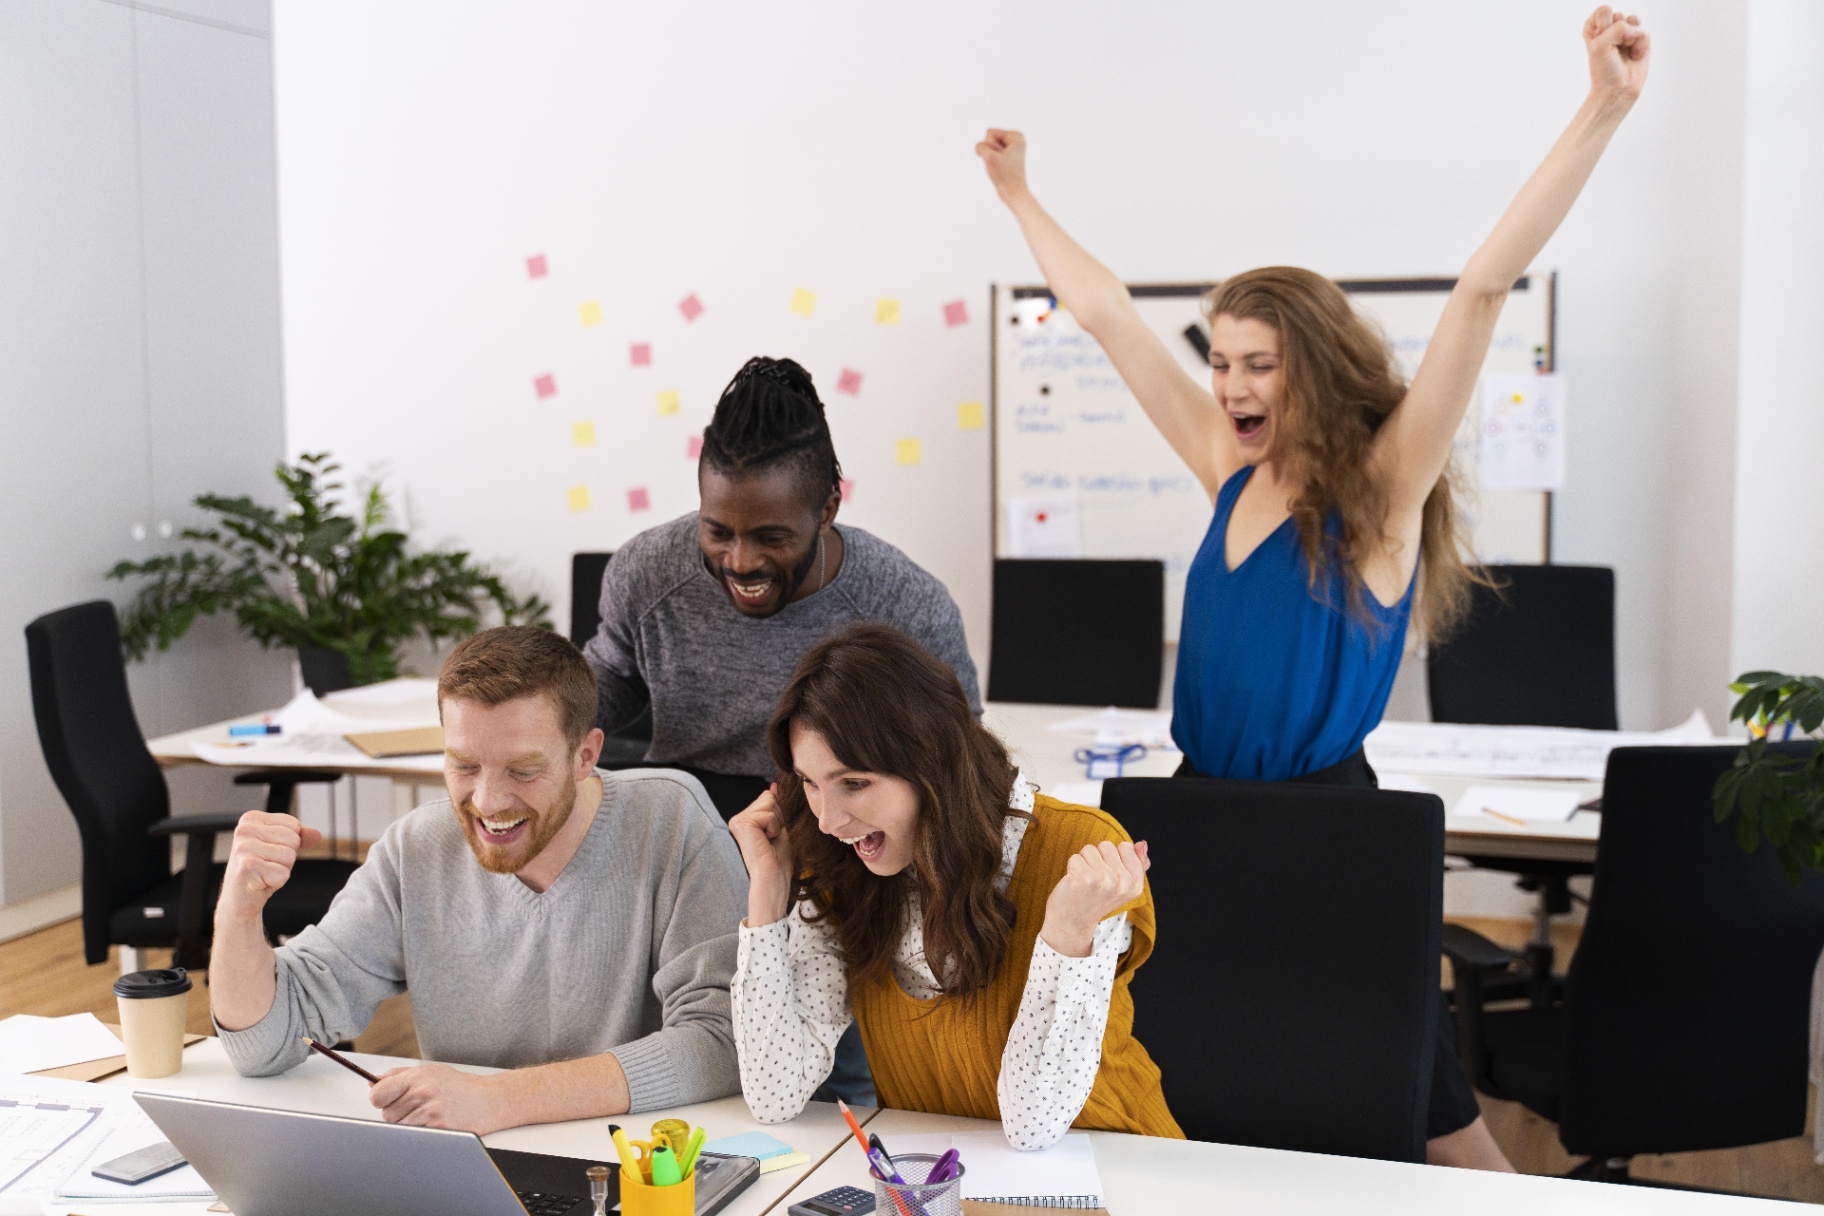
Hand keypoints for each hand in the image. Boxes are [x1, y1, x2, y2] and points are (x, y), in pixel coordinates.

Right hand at [217, 810, 320, 923]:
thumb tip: (316, 835)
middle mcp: (244, 830)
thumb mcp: (281, 848)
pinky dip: (277, 882)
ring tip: (264, 873)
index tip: (270, 853)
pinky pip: (283, 874)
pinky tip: (261, 882)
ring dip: (282, 869)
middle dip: (287, 857)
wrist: (239, 900)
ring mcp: (243, 848)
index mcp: (251, 819)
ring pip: (289, 856)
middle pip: (293, 839)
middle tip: (267, 865)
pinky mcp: (247, 867)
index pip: (294, 825)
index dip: (289, 843)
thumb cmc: (260, 871)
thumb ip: (300, 837)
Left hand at [371, 1063, 511, 1133]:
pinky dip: (421, 1133)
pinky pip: (415, 1136)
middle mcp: (423, 1093)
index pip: (378, 1094)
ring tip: (428, 1115)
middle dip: (397, 1114)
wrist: (490, 1100)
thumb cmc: (460, 1086)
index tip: (384, 1100)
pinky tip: (435, 1124)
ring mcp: (431, 1112)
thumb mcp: (430, 1072)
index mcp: (418, 1077)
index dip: (379, 1099)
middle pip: (387, 1115)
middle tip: (417, 1107)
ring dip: (409, 1125)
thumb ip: (399, 1076)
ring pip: (399, 1128)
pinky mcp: (438, 1128)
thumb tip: (372, 1081)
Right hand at [728, 785, 793, 925]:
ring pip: (769, 803)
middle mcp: (736, 819)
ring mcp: (737, 821)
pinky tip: (766, 842)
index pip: (768, 799)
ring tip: (769, 842)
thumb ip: (775, 808)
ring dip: (777, 824)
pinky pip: (768, 814)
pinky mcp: (741, 824)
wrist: (772, 880)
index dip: (779, 816)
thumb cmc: (778, 861)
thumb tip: (773, 785)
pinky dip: (774, 828)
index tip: (772, 837)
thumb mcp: (779, 828)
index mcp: (743, 821)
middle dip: (778, 818)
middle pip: (769, 798)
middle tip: (772, 840)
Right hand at [975, 128, 1029, 201]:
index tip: (1000, 158)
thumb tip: (980, 147)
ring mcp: (1010, 149)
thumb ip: (980, 145)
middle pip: (988, 138)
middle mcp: (1015, 140)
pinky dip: (990, 161)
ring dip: (989, 158)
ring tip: (1000, 167)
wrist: (1013, 193)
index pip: (989, 132)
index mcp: (1016, 136)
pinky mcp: (1005, 157)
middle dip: (990, 152)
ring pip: (987, 147)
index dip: (990, 146)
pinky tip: (998, 169)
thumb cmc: (1005, 175)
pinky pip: (989, 153)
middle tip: (1000, 164)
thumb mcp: (989, 156)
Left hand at [1040, 840, 1149, 957]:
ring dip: (1084, 862)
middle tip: (1094, 881)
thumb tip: (1142, 843)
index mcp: (1135, 884)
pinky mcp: (1083, 878)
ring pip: (1089, 850)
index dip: (1113, 858)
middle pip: (1107, 846)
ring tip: (1085, 882)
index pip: (1126, 847)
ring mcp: (1104, 880)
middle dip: (1098, 858)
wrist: (1073, 924)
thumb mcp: (1122, 886)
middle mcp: (1122, 883)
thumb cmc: (1096, 900)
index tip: (1108, 876)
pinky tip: (1075, 884)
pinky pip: (1075, 857)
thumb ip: (1136, 864)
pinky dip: (1072, 868)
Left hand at [1584, 7, 1648, 103]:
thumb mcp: (1601, 45)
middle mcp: (1609, 28)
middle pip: (1618, 14)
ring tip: (1623, 51)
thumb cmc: (1604, 69)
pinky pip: (1644, 31)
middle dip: (1616, 33)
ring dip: (1628, 38)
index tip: (1600, 42)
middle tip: (1612, 50)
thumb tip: (1638, 28)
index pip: (1603, 10)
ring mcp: (1625, 32)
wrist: (1618, 89)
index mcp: (1594, 28)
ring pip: (1632, 20)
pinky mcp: (1640, 39)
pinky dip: (1640, 45)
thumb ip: (1618, 28)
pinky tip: (1634, 56)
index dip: (1604, 26)